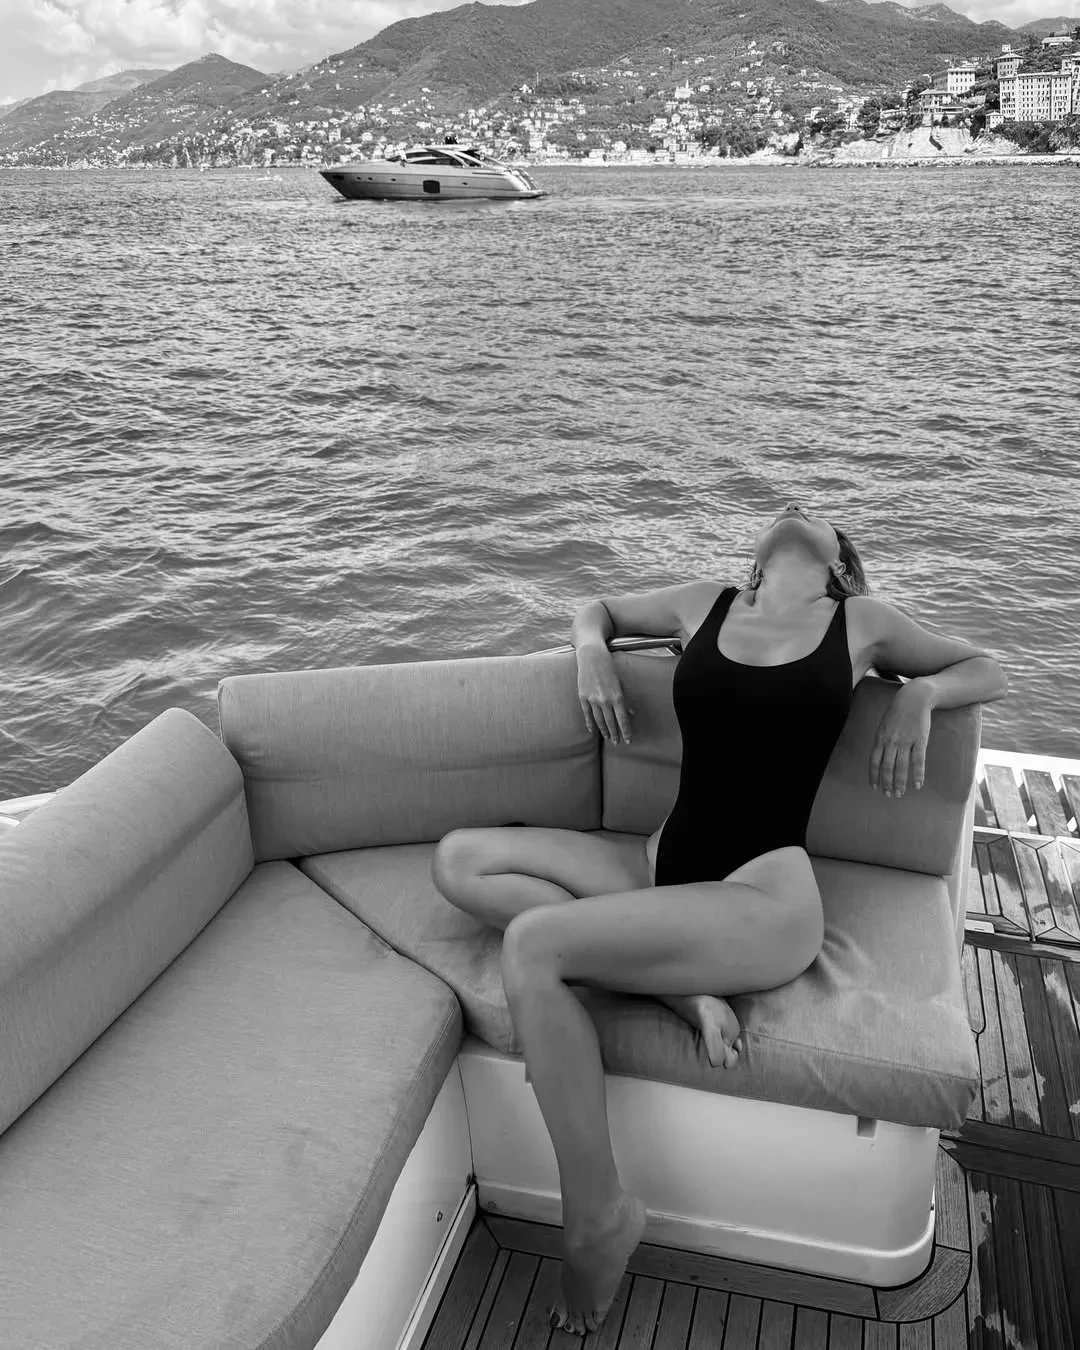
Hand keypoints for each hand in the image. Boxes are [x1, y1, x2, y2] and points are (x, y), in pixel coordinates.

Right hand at [577, 646, 633, 744]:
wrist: (592, 657)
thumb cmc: (609, 668)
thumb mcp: (620, 684)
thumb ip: (625, 700)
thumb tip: (631, 714)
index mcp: (617, 697)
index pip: (622, 720)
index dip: (626, 731)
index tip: (628, 740)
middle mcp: (605, 700)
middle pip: (611, 722)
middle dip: (615, 734)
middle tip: (617, 743)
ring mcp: (593, 699)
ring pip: (599, 720)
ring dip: (604, 731)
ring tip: (608, 738)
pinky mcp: (583, 697)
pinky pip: (587, 714)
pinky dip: (590, 723)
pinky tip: (593, 731)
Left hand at [870, 682, 931, 797]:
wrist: (913, 699)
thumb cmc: (897, 713)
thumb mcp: (883, 725)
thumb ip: (881, 741)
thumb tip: (879, 757)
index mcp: (880, 738)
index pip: (874, 761)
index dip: (874, 776)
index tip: (875, 787)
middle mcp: (890, 742)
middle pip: (887, 767)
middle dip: (887, 783)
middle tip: (889, 795)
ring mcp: (905, 741)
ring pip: (901, 767)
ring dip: (900, 782)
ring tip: (900, 794)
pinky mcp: (919, 741)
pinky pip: (918, 761)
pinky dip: (917, 774)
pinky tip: (917, 784)